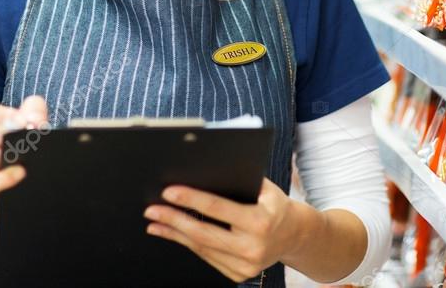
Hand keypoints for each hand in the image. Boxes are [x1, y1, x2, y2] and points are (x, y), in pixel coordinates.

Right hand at [0, 94, 47, 208]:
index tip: (21, 120)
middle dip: (4, 135)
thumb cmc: (24, 145)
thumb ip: (34, 110)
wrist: (32, 175)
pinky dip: (4, 178)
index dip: (0, 113)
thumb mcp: (31, 122)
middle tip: (24, 137)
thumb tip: (33, 120)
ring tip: (21, 154)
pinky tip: (21, 172)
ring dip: (2, 156)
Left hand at [144, 178, 305, 282]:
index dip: (191, 199)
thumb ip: (239, 180)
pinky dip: (188, 244)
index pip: (217, 208)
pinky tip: (173, 234)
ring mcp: (245, 265)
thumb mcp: (264, 188)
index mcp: (260, 221)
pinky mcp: (238, 275)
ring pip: (201, 248)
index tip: (169, 192)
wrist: (293, 235)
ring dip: (174, 234)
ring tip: (155, 221)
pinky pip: (207, 257)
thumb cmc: (274, 204)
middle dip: (174, 220)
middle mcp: (253, 247)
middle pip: (203, 233)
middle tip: (151, 209)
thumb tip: (200, 171)